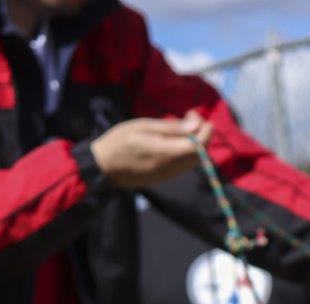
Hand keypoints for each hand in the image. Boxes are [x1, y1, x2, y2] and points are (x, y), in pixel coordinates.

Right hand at [91, 112, 213, 188]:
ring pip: (191, 161)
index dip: (206, 134)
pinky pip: (182, 166)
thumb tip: (196, 125)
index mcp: (166, 153)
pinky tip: (176, 140)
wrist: (103, 166)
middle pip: (198, 155)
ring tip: (183, 126)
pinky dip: (185, 152)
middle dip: (201, 136)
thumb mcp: (144, 127)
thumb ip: (172, 128)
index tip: (204, 119)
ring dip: (194, 144)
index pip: (197, 147)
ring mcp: (168, 175)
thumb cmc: (120, 141)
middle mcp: (171, 168)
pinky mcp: (163, 178)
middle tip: (192, 118)